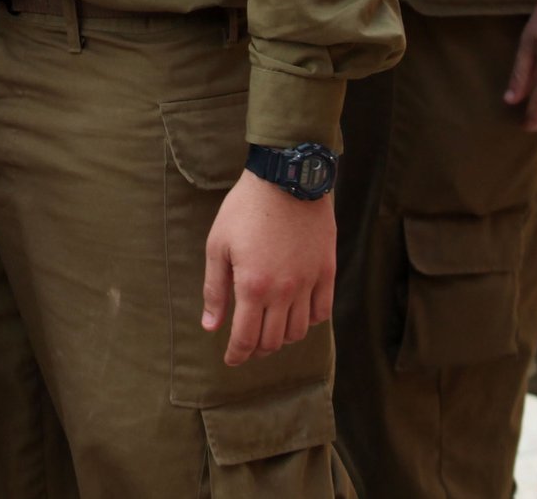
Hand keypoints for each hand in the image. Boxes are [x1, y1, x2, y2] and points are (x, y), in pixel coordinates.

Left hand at [202, 169, 334, 365]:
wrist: (286, 177)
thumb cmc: (246, 208)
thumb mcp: (219, 244)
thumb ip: (215, 289)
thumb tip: (210, 326)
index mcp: (252, 286)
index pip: (245, 338)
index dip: (236, 355)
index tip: (231, 359)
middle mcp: (283, 291)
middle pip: (273, 341)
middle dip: (257, 349)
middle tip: (248, 344)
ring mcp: (308, 282)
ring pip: (297, 332)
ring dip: (282, 337)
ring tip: (270, 328)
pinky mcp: (326, 271)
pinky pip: (321, 312)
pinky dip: (308, 320)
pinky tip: (296, 312)